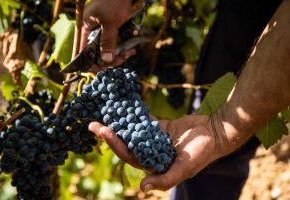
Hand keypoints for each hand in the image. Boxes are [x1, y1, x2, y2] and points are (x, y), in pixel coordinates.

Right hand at [82, 0, 135, 65]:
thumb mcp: (111, 22)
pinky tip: (131, 50)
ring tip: (130, 53)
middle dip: (110, 60)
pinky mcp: (111, 31)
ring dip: (118, 55)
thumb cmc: (113, 1)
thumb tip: (107, 61)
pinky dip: (122, 48)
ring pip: (107, 51)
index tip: (101, 71)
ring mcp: (101, 32)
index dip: (90, 64)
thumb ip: (108, 42)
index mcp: (85, 30)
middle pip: (97, 54)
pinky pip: (114, 45)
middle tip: (123, 59)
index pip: (82, 53)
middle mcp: (91, 32)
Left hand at [89, 115, 225, 191]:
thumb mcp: (185, 168)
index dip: (114, 144)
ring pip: (131, 131)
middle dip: (109, 134)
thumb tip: (142, 188)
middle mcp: (149, 152)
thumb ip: (165, 179)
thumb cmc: (201, 153)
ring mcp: (152, 139)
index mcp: (152, 164)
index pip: (128, 155)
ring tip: (103, 113)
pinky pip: (142, 121)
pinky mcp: (159, 128)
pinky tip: (121, 107)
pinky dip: (133, 115)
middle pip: (125, 143)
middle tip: (93, 124)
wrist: (214, 133)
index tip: (103, 130)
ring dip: (118, 124)